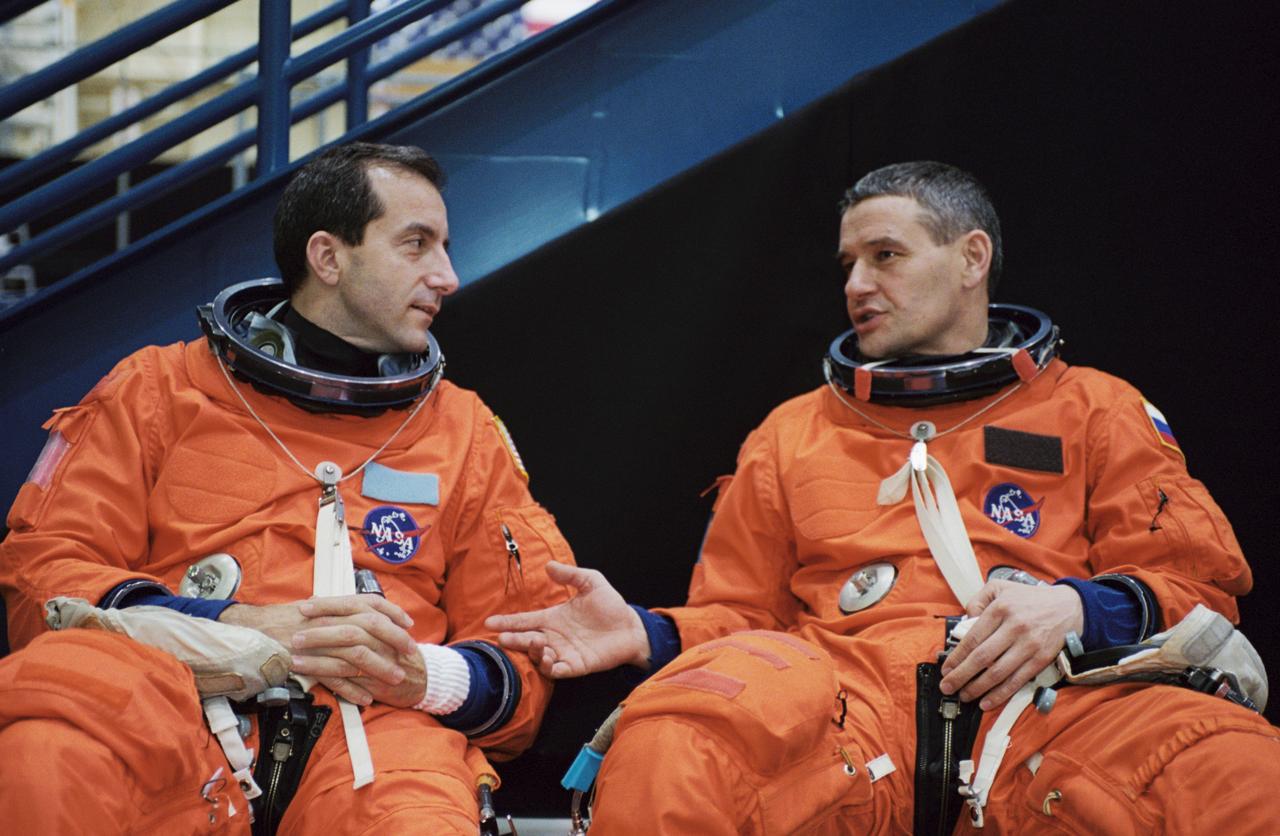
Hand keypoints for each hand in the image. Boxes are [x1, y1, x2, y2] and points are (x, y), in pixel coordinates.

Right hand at [220, 595, 417, 705]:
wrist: (250, 631)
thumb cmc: (283, 622)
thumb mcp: (314, 611)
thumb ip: (338, 613)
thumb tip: (364, 617)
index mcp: (331, 606)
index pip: (369, 603)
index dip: (392, 612)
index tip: (408, 623)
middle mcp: (326, 620)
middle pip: (369, 627)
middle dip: (393, 640)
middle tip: (409, 653)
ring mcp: (316, 642)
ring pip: (355, 655)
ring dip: (379, 668)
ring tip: (395, 680)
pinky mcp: (304, 663)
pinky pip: (333, 678)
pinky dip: (352, 689)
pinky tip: (366, 698)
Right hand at [484, 562, 648, 677]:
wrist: (631, 627)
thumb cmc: (610, 605)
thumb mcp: (591, 582)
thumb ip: (570, 575)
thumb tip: (548, 566)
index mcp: (553, 618)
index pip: (525, 620)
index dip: (508, 622)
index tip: (490, 623)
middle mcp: (554, 636)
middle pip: (527, 640)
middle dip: (514, 640)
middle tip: (503, 639)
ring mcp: (564, 652)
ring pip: (539, 656)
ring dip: (533, 652)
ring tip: (534, 643)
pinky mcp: (576, 666)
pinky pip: (558, 670)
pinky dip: (550, 667)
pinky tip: (548, 660)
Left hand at [939, 580, 1081, 710]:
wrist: (1068, 607)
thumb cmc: (1029, 599)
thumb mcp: (1000, 587)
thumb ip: (977, 600)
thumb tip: (965, 622)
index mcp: (1001, 609)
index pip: (973, 637)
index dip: (956, 657)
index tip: (945, 668)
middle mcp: (1014, 627)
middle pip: (982, 658)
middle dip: (961, 676)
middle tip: (947, 687)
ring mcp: (1029, 645)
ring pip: (998, 673)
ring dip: (978, 688)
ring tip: (964, 696)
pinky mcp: (1041, 659)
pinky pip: (1017, 680)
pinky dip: (1001, 694)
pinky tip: (986, 701)